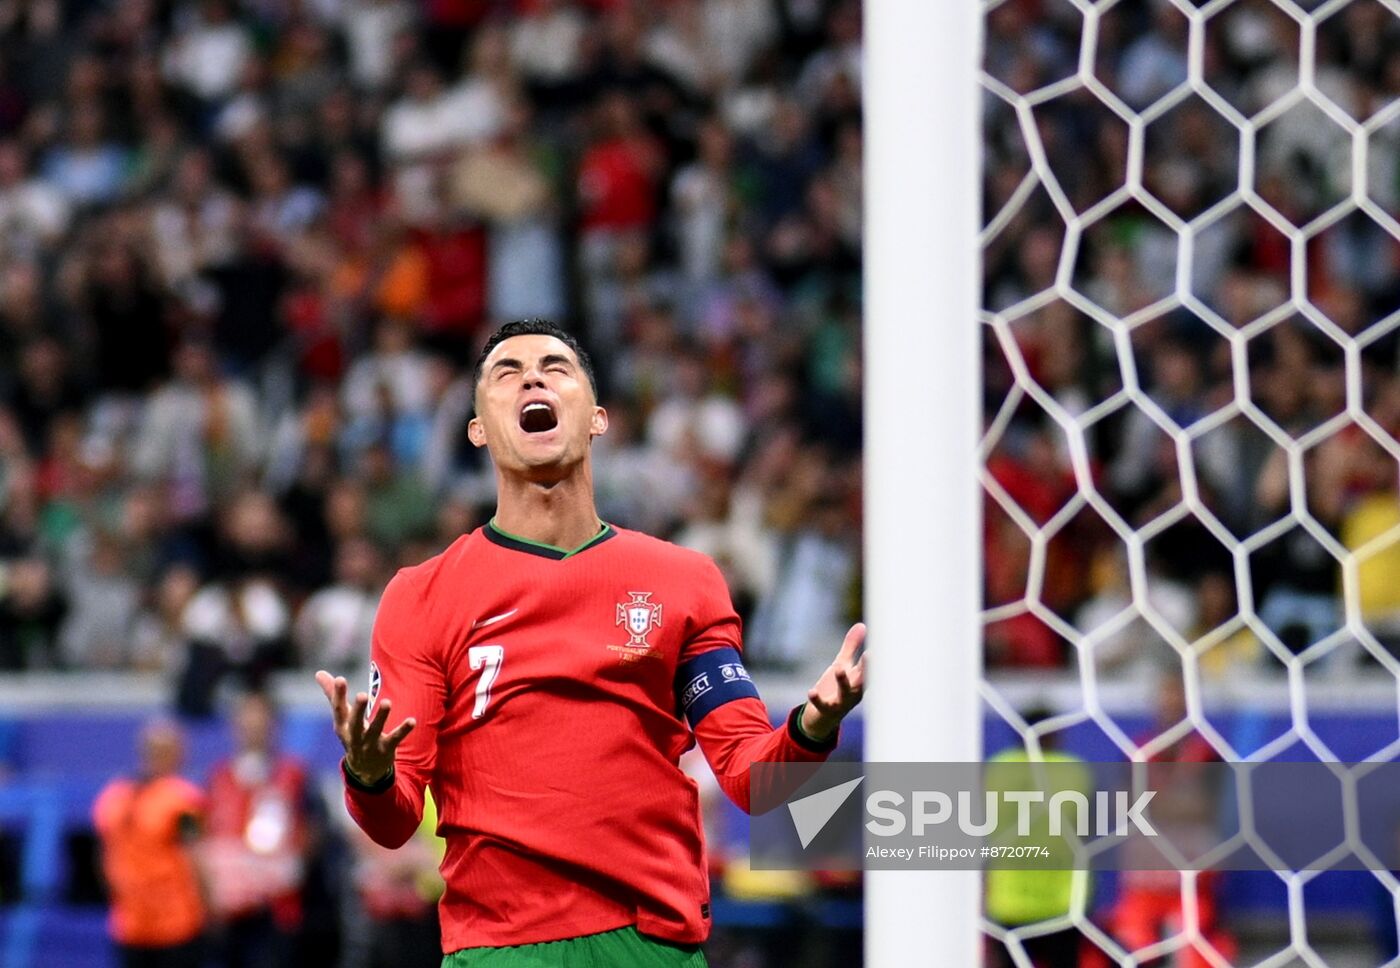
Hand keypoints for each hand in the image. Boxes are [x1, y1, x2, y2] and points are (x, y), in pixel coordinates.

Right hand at [315, 670, 414, 786]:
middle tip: (362, 695)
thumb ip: (333, 695)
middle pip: (355, 723)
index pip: (339, 710)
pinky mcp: (386, 749)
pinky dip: (403, 730)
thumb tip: (319, 672)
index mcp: (342, 726)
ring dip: (381, 717)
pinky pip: (395, 739)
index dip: (338, 695)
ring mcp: (370, 744)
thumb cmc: (352, 735)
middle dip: (358, 710)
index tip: (340, 679)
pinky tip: (412, 721)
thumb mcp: (341, 718)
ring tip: (387, 702)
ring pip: (376, 730)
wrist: (364, 770)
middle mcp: (355, 736)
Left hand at [801, 622, 866, 741]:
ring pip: (845, 692)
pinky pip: (823, 705)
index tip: (879, 645)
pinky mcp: (827, 709)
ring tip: (839, 668)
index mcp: (859, 679)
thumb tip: (862, 625)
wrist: (824, 715)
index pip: (868, 667)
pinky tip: (811, 691)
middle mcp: (854, 691)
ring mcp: (842, 701)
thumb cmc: (837, 686)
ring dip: (843, 681)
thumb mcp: (843, 664)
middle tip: (870, 654)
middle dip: (867, 668)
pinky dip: (817, 699)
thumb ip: (852, 646)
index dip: (873, 657)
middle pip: (862, 679)